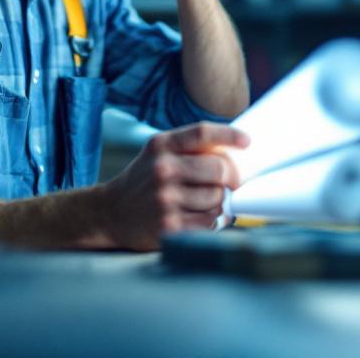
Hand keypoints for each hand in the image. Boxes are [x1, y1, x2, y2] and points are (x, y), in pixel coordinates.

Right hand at [96, 122, 248, 250]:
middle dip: (231, 178)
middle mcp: (163, 169)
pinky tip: (201, 217)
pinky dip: (212, 221)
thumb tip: (235, 153)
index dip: (230, 136)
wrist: (112, 213)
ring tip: (207, 203)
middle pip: (219, 169)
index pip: (203, 133)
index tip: (247, 142)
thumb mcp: (158, 154)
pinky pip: (210, 222)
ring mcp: (166, 198)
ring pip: (218, 198)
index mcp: (162, 146)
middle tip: (230, 184)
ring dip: (220, 203)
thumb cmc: (144, 181)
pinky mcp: (170, 225)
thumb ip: (190, 149)